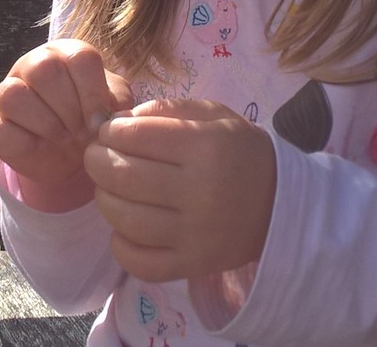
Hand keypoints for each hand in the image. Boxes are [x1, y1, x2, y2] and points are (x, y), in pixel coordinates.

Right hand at [0, 38, 132, 211]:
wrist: (69, 155)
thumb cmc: (91, 120)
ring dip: (47, 124)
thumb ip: (117, 103)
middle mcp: (31, 64)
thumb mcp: (112, 107)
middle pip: (45, 69)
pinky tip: (41, 148)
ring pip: (15, 94)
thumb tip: (111, 114)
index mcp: (65, 53)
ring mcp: (6, 92)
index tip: (100, 123)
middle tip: (82, 132)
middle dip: (70, 109)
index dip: (93, 93)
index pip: (80, 57)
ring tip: (65, 140)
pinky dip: (25, 143)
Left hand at [85, 97, 276, 282]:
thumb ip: (164, 110)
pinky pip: (138, 261)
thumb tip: (115, 121)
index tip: (109, 130)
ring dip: (104, 198)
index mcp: (206, 148)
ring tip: (110, 187)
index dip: (110, 130)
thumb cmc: (239, 153)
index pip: (135, 135)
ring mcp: (195, 235)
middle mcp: (200, 193)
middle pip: (122, 176)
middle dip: (96, 160)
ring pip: (123, 219)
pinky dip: (120, 243)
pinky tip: (125, 226)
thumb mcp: (212, 116)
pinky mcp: (192, 265)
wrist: (281, 205)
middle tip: (97, 155)